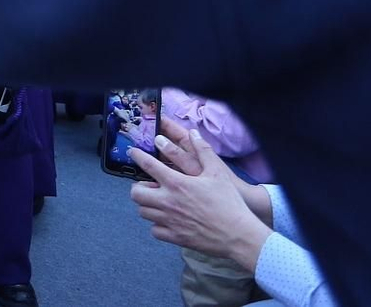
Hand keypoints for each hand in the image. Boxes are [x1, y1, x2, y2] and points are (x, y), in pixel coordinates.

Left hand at [129, 129, 270, 269]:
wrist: (237, 235)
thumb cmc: (228, 202)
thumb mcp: (217, 172)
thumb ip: (203, 151)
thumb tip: (194, 133)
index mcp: (176, 183)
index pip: (148, 165)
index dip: (137, 156)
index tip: (133, 152)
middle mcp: (168, 201)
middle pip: (136, 193)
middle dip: (137, 187)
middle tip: (147, 185)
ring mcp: (169, 221)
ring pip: (143, 212)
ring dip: (147, 205)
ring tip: (156, 201)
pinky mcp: (174, 237)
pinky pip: (154, 230)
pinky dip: (157, 224)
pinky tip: (166, 220)